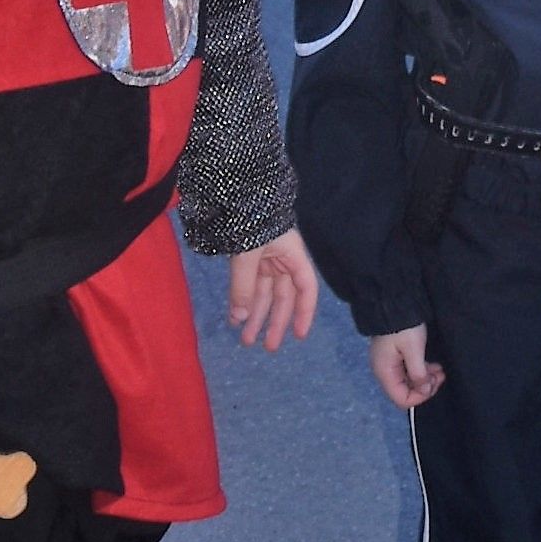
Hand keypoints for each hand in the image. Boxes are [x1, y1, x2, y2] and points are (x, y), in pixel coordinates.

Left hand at [227, 229, 318, 350]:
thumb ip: (244, 287)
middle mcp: (282, 260)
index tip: (299, 336)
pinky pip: (249, 285)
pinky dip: (242, 301)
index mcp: (293, 256)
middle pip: (282, 297)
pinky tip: (235, 318)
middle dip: (274, 322)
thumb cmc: (249, 221)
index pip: (306, 290)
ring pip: (264, 294)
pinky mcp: (249, 258)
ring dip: (255, 316)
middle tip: (267, 348)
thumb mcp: (248, 255)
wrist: (234, 193)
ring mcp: (265, 259)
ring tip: (245, 339)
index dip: (304, 313)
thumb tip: (240, 319)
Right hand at [369, 328, 445, 411]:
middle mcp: (384, 372)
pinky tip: (432, 364)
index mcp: (385, 373)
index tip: (433, 382)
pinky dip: (421, 371)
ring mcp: (389, 364)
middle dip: (424, 387)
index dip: (420, 396)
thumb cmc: (403, 327)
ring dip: (425, 379)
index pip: (401, 399)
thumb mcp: (414, 350)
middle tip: (439, 374)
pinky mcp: (395, 357)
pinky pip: (408, 372)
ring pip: (409, 382)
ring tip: (439, 369)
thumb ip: (418, 373)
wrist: (393, 302)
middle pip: (405, 392)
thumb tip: (425, 390)